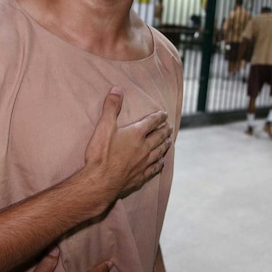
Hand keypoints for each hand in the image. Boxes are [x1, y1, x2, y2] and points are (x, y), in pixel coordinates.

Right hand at [82, 87, 171, 202]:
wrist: (101, 182)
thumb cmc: (101, 154)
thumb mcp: (104, 126)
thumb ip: (111, 107)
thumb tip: (117, 89)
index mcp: (136, 134)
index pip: (151, 122)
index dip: (158, 116)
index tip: (164, 113)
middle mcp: (144, 148)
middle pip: (159, 137)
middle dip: (165, 130)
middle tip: (170, 127)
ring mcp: (144, 164)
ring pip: (159, 152)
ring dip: (165, 145)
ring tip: (169, 142)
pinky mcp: (140, 177)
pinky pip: (154, 169)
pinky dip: (159, 164)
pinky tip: (161, 164)